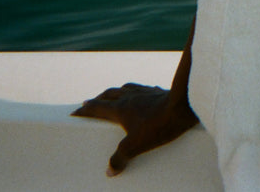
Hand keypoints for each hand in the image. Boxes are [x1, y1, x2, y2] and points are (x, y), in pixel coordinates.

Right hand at [71, 82, 198, 175]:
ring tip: (113, 95)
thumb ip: (120, 158)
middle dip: (98, 99)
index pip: (97, 107)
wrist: (184, 105)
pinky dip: (136, 91)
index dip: (85, 110)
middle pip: (109, 94)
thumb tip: (109, 171)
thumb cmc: (158, 124)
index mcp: (120, 108)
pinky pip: (143, 89)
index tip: (75, 112)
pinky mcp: (158, 91)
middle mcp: (130, 96)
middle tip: (91, 102)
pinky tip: (142, 94)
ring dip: (116, 92)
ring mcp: (145, 91)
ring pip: (125, 88)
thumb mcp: (136, 145)